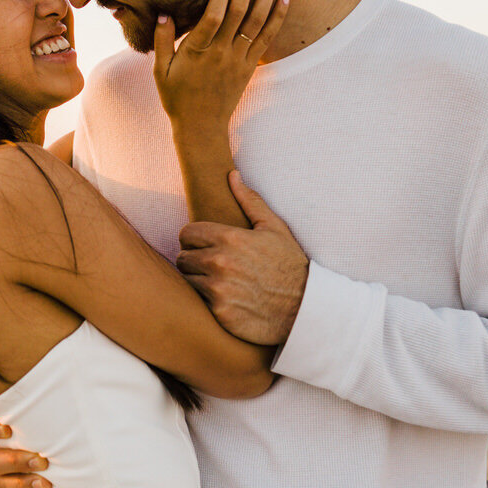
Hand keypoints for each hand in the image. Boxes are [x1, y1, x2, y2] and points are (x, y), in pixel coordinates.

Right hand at [153, 0, 288, 131]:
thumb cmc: (177, 97)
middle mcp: (221, 53)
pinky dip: (277, 18)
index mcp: (198, 51)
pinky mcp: (250, 66)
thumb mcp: (160, 70)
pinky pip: (266, 38)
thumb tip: (163, 13)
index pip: (213, 16)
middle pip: (238, 12)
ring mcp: (239, 59)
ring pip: (256, 22)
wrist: (201, 127)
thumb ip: (162, 40)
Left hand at [177, 170, 308, 344]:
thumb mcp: (274, 228)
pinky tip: (224, 299)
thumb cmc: (289, 264)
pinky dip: (207, 301)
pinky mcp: (219, 312)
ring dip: (198, 281)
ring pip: (187, 280)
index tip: (204, 246)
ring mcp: (218, 289)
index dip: (194, 239)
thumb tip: (231, 175)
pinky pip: (197, 302)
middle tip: (211, 266)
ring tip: (218, 282)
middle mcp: (220, 262)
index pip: (186, 233)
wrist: (305, 307)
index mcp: (229, 238)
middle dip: (194, 260)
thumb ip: (249, 200)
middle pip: (182, 258)